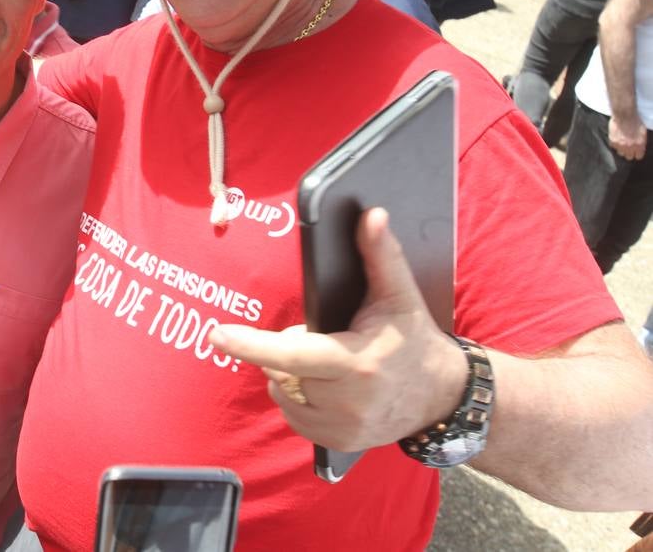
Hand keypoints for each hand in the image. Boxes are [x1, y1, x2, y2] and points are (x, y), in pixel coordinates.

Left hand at [210, 208, 464, 452]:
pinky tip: (327, 389)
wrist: (443, 397)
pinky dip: (299, 400)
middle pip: (281, 372)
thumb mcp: (400, 296)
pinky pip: (294, 418)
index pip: (292, 354)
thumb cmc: (414, 341)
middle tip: (323, 341)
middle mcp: (347, 402)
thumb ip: (380, 254)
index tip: (216, 335)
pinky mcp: (338, 444)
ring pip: (282, 395)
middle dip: (287, 352)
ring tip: (329, 366)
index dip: (251, 344)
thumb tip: (371, 215)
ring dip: (290, 378)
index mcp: (357, 363)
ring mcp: (342, 428)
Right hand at [609, 113, 646, 160]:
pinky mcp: (612, 141)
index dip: (637, 154)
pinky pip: (613, 147)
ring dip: (621, 150)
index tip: (636, 152)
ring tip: (622, 144)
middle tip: (629, 149)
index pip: (638, 156)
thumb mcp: (643, 132)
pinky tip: (617, 139)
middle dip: (629, 153)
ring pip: (620, 153)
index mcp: (639, 144)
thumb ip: (641, 142)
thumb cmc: (635, 121)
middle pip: (628, 157)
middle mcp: (630, 146)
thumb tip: (639, 147)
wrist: (625, 115)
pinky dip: (614, 144)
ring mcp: (620, 145)